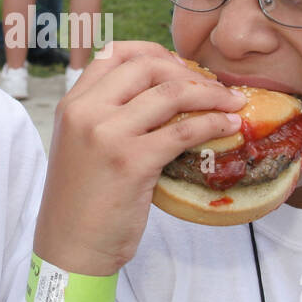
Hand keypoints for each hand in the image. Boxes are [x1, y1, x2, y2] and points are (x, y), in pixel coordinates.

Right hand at [34, 41, 248, 275]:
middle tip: (211, 88)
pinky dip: (213, 124)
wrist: (71, 248)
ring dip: (210, 94)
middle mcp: (86, 112)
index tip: (179, 67)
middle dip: (187, 71)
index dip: (153, 52)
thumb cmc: (83, 202)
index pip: (113, 52)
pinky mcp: (132, 162)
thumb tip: (164, 95)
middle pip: (146, 66)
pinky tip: (228, 129)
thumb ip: (108, 116)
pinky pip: (183, 130)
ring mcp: (107, 134)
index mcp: (72, 104)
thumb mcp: (82, 146)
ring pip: (170, 93)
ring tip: (231, 104)